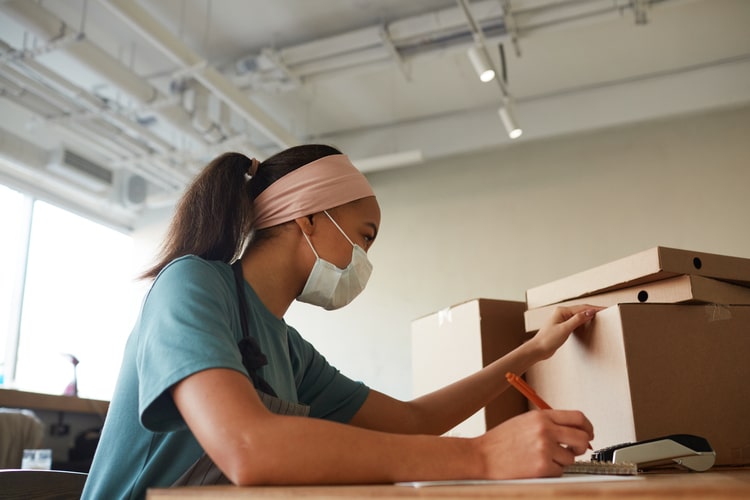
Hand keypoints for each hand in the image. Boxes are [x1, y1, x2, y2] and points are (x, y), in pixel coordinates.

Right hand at [475, 409, 593, 478]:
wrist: (482, 456)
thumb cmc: (501, 441)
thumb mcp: (525, 422)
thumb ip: (548, 423)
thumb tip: (574, 432)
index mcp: (541, 416)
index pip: (578, 417)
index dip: (588, 427)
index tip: (588, 433)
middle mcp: (545, 430)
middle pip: (582, 438)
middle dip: (582, 446)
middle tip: (575, 450)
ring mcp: (544, 449)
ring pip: (571, 458)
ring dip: (562, 461)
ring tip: (542, 458)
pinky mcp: (542, 467)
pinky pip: (559, 471)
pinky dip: (551, 471)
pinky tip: (535, 466)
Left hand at [529, 304, 604, 360]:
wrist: (538, 349)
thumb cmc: (548, 339)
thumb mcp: (565, 329)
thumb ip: (577, 320)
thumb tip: (590, 312)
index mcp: (562, 311)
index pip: (582, 308)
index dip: (594, 309)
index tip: (605, 309)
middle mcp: (562, 313)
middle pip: (581, 310)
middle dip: (593, 310)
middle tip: (606, 312)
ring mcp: (562, 320)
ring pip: (578, 315)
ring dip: (588, 315)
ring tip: (599, 316)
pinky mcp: (562, 327)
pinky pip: (575, 322)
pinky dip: (583, 321)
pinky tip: (588, 323)